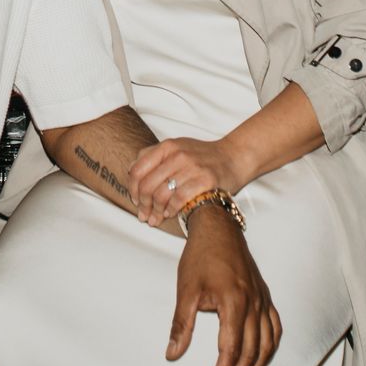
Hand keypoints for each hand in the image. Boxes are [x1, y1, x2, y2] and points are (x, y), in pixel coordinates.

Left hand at [129, 137, 250, 225]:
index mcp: (167, 146)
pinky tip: (169, 214)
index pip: (138, 169)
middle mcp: (178, 155)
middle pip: (148, 185)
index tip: (135, 201)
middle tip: (143, 216)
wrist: (234, 157)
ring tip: (155, 219)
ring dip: (156, 211)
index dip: (133, 189)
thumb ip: (153, 156)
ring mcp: (192, 167)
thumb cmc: (202, 157)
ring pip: (161, 194)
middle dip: (143, 205)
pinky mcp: (205, 180)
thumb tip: (132, 173)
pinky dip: (171, 210)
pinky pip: (179, 199)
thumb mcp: (176, 148)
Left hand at [166, 208, 280, 365]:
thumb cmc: (201, 255)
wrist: (219, 228)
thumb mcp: (186, 290)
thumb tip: (172, 353)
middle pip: (250, 353)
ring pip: (266, 345)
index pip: (231, 351)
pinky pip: (275, 328)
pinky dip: (269, 349)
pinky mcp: (265, 297)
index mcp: (233, 302)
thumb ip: (181, 324)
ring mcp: (263, 300)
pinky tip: (260, 360)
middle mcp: (253, 304)